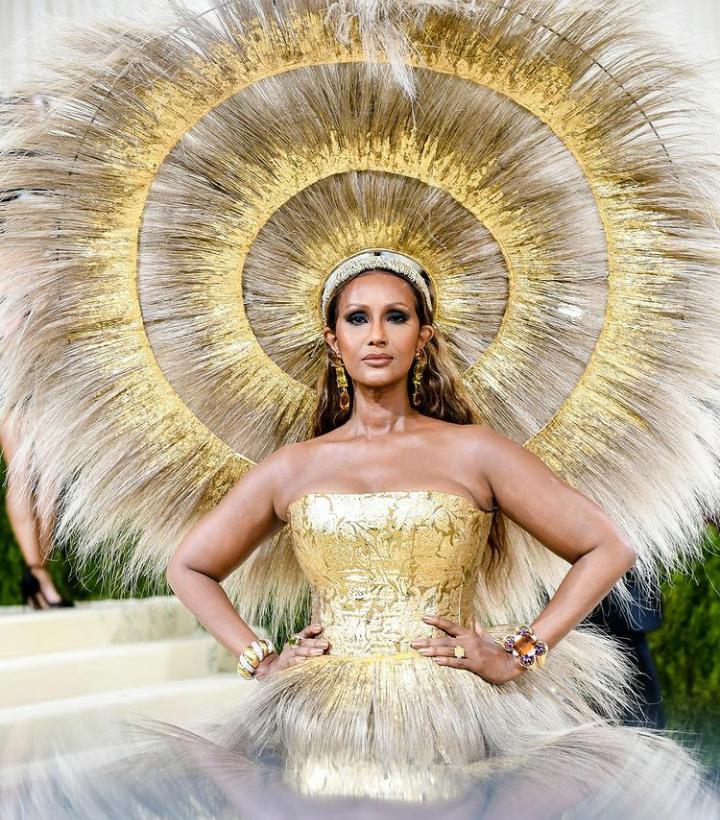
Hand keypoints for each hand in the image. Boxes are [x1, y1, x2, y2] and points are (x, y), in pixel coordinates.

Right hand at [254, 623, 329, 680]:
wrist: (274, 670)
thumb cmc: (293, 660)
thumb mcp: (302, 651)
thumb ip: (313, 647)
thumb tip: (328, 644)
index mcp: (296, 641)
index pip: (304, 633)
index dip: (311, 629)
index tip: (319, 627)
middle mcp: (291, 646)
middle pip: (303, 642)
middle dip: (315, 642)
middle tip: (326, 644)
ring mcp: (287, 655)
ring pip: (298, 651)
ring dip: (309, 651)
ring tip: (319, 652)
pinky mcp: (283, 665)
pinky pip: (290, 662)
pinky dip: (296, 661)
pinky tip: (303, 661)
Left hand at [410, 614, 524, 684]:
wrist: (510, 663)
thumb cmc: (496, 650)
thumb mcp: (486, 636)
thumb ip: (478, 628)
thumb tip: (475, 618)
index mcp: (469, 634)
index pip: (449, 625)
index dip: (436, 621)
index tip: (423, 618)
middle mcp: (468, 641)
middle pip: (444, 640)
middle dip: (427, 641)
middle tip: (413, 642)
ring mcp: (472, 652)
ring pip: (449, 651)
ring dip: (434, 651)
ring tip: (420, 651)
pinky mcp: (476, 664)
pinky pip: (459, 662)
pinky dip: (448, 661)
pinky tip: (437, 661)